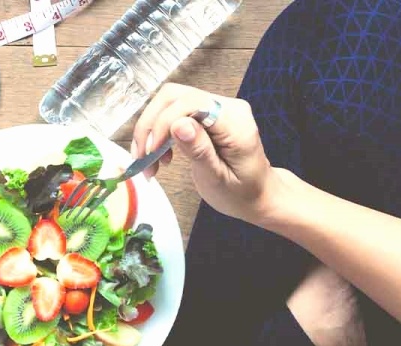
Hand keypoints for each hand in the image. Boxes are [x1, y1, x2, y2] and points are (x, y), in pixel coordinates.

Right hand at [131, 83, 282, 222]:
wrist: (257, 194)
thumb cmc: (241, 193)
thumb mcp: (218, 180)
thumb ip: (199, 151)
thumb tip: (178, 125)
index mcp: (236, 122)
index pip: (191, 103)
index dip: (163, 123)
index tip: (151, 153)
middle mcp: (228, 107)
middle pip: (175, 96)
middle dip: (151, 125)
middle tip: (143, 158)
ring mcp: (217, 107)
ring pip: (170, 102)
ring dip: (152, 130)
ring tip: (150, 162)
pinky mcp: (207, 113)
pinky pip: (175, 112)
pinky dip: (159, 133)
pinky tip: (160, 156)